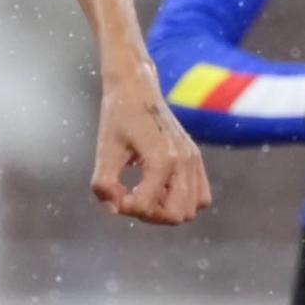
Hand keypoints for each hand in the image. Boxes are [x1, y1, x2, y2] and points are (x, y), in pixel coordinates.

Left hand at [94, 74, 213, 226]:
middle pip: (176, 215)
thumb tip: (113, 209)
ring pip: (191, 210)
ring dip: (166, 210)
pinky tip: (159, 189)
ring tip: (145, 194)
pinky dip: (182, 201)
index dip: (125, 208)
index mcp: (161, 158)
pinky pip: (200, 196)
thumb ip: (104, 184)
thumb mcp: (105, 150)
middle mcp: (184, 161)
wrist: (136, 89)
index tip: (113, 193)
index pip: (147, 207)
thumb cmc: (118, 117)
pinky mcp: (195, 158)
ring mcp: (193, 160)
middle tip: (130, 198)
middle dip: (150, 214)